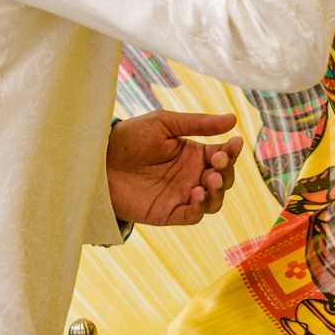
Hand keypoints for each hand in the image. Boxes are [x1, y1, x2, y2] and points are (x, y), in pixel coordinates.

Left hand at [104, 111, 242, 226]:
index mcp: (193, 154)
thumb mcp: (164, 123)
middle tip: (217, 160)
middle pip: (224, 179)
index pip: (223, 155)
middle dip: (227, 171)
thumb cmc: (130, 137)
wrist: (100, 160)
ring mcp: (181, 195)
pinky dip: (201, 206)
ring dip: (219, 190)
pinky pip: (194, 215)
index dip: (232, 151)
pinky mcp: (168, 212)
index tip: (234, 143)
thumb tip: (233, 119)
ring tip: (210, 178)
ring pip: (215, 200)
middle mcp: (191, 175)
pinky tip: (197, 192)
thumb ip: (198, 123)